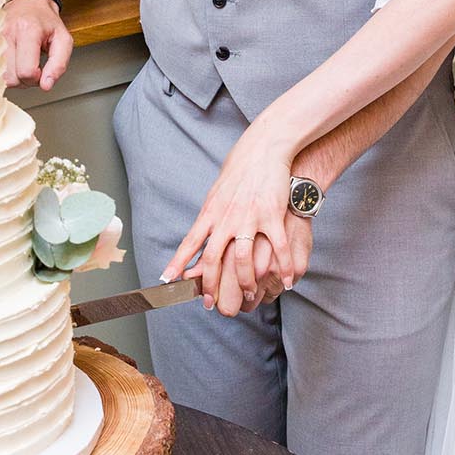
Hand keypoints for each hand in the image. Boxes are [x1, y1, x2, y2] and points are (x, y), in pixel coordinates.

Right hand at [1, 0, 72, 90]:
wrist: (28, 2)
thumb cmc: (46, 21)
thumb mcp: (63, 40)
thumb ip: (59, 64)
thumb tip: (46, 85)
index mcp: (27, 30)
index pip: (26, 71)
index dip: (37, 78)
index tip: (41, 69)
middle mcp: (6, 34)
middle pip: (12, 78)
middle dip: (25, 80)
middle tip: (33, 66)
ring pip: (0, 77)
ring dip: (14, 77)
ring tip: (22, 63)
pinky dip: (3, 72)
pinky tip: (12, 63)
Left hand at [162, 124, 313, 306]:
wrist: (262, 151)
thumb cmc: (239, 172)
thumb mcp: (216, 194)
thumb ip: (209, 218)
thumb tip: (199, 237)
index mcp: (211, 213)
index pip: (190, 242)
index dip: (179, 262)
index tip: (168, 280)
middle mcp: (226, 218)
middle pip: (213, 258)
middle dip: (211, 285)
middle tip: (210, 304)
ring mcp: (249, 218)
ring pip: (243, 259)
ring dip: (245, 282)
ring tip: (249, 296)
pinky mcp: (271, 215)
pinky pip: (277, 248)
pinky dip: (283, 267)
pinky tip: (286, 281)